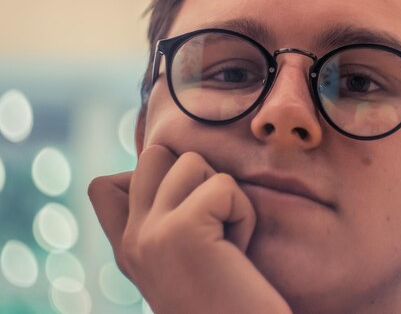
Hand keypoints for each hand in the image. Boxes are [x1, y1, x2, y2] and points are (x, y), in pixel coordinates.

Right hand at [88, 145, 292, 313]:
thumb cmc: (228, 299)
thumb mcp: (182, 258)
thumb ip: (165, 219)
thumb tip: (173, 167)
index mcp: (128, 249)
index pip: (103, 186)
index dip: (147, 179)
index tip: (183, 210)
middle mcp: (132, 240)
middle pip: (153, 155)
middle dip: (195, 176)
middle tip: (212, 221)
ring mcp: (151, 233)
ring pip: (190, 161)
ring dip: (224, 194)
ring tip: (227, 238)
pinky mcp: (181, 230)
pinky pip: (223, 185)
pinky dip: (243, 213)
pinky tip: (238, 250)